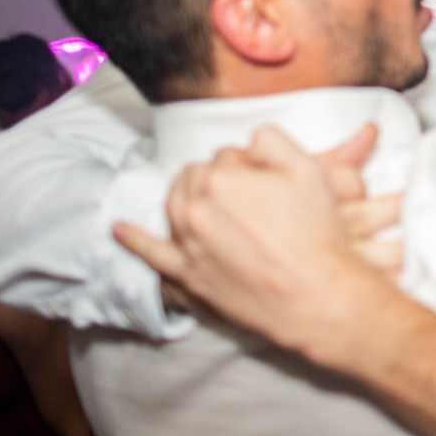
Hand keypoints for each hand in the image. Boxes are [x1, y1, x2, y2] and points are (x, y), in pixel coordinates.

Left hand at [114, 124, 393, 357]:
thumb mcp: (308, 170)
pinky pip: (152, 254)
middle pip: (198, 174)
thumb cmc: (317, 233)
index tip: (273, 182)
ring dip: (190, 195)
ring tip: (212, 201)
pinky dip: (133, 240)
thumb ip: (273, 141)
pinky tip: (118, 229)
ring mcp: (189, 243)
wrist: (317, 294)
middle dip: (220, 176)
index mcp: (223, 178)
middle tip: (252, 194)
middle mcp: (197, 208)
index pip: (229, 153)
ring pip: (176, 202)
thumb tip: (253, 141)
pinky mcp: (190, 274)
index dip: (254, 164)